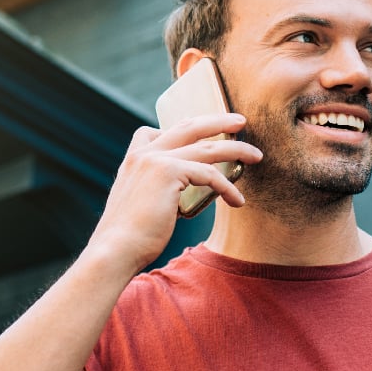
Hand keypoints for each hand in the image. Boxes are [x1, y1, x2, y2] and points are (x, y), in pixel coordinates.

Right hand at [83, 114, 260, 272]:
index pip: (155, 130)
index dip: (181, 128)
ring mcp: (155, 159)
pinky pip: (209, 175)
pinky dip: (227, 187)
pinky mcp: (169, 172)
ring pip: (206, 148)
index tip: (203, 129)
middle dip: (218, 121)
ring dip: (235, 149)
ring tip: (255, 155)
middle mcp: (144, 153)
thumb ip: (156, 190)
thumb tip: (179, 192)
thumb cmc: (130, 237)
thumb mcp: (139, 204)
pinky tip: (238, 201)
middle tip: (240, 121)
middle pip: (188, 126)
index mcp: (133, 158)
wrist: (115, 249)